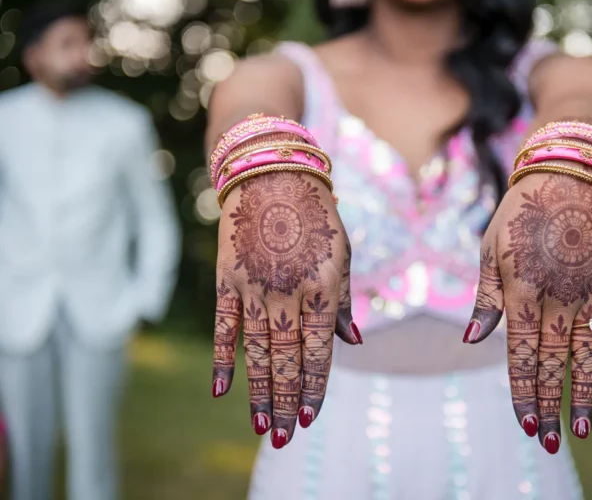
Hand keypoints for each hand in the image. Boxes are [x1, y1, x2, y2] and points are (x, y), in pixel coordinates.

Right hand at [212, 172, 360, 448]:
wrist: (272, 172)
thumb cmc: (316, 215)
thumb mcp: (342, 253)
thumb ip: (344, 300)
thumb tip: (352, 344)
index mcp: (323, 287)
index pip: (319, 352)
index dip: (314, 388)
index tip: (309, 418)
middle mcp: (288, 293)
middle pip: (286, 360)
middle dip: (286, 403)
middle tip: (284, 438)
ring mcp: (255, 287)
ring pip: (257, 353)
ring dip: (259, 393)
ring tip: (261, 426)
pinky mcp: (228, 278)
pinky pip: (225, 327)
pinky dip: (224, 360)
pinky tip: (222, 390)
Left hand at [466, 173, 591, 453]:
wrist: (569, 175)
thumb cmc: (520, 213)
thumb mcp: (490, 249)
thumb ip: (486, 298)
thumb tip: (474, 341)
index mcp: (520, 289)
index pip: (521, 354)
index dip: (523, 391)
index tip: (523, 423)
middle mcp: (556, 297)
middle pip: (552, 362)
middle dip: (548, 405)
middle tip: (547, 441)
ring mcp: (588, 291)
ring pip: (584, 354)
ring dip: (581, 394)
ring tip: (580, 430)